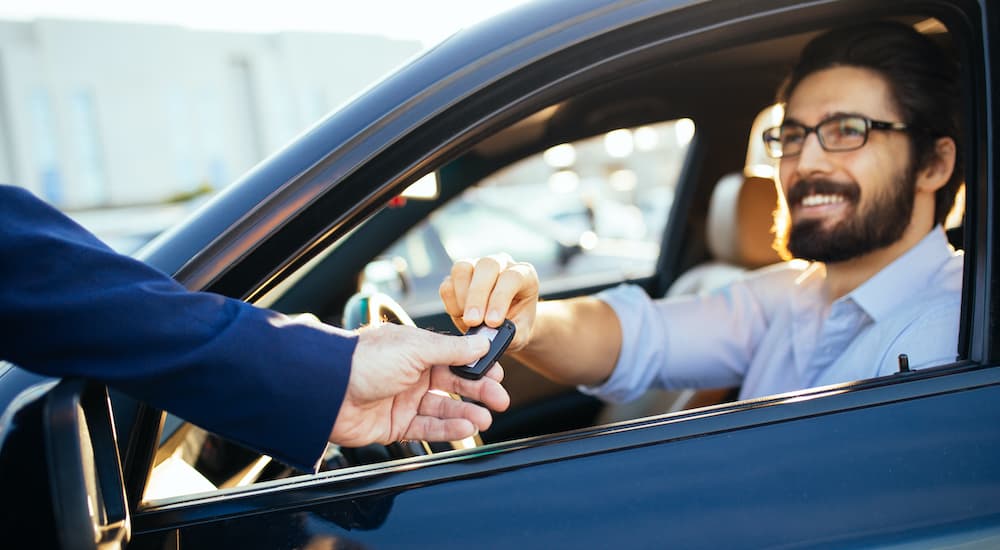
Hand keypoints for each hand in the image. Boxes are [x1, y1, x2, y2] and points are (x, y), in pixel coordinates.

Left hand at [329, 323, 509, 446]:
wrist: (326, 391)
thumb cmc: (364, 361)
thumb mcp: (415, 348)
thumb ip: (452, 349)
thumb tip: (481, 342)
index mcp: (415, 349)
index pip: (455, 357)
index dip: (477, 365)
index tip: (498, 373)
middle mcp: (410, 373)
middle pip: (453, 384)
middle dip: (479, 392)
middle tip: (500, 400)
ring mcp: (403, 400)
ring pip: (443, 409)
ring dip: (466, 414)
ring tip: (484, 419)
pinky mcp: (395, 425)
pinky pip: (427, 429)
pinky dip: (448, 430)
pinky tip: (465, 428)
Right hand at [439, 253, 538, 351]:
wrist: (505, 324)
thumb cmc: (517, 325)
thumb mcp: (520, 333)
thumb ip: (510, 334)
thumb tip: (490, 335)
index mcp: (524, 274)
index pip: (512, 277)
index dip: (500, 298)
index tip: (492, 322)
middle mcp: (501, 264)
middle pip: (486, 266)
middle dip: (477, 296)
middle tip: (473, 322)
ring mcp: (477, 266)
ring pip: (462, 268)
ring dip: (461, 297)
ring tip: (468, 320)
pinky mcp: (458, 277)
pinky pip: (447, 284)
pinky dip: (450, 303)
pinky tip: (460, 316)